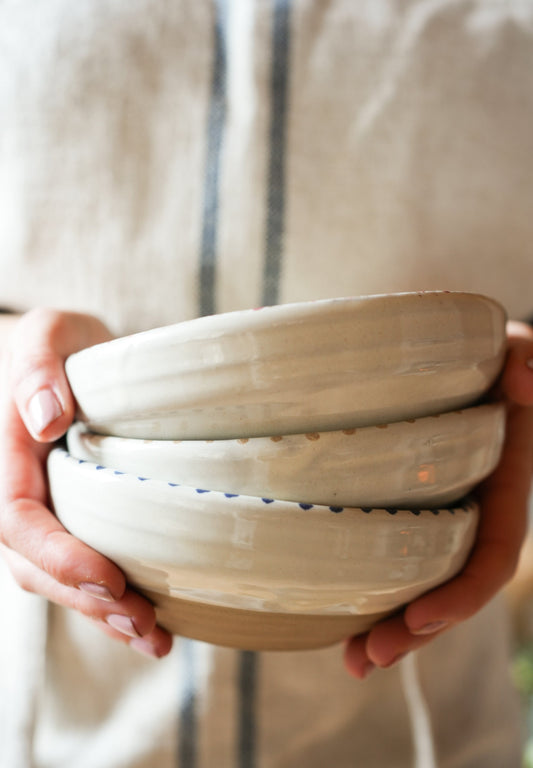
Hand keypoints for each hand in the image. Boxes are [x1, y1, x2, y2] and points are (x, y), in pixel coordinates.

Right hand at [0, 308, 172, 657]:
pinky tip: (143, 622)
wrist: (64, 355)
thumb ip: (38, 366)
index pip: (18, 520)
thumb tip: (44, 419)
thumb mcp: (51, 332)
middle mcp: (15, 490)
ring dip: (100, 614)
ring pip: (55, 577)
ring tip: (154, 638)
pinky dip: (105, 599)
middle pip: (35, 564)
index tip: (112, 581)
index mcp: (4, 454)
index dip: (61, 557)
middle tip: (146, 626)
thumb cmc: (60, 342)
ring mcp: (39, 510)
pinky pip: (75, 567)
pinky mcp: (66, 518)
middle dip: (87, 601)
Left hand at [344, 320, 532, 678]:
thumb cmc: (491, 354)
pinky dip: (364, 586)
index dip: (464, 594)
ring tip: (351, 660)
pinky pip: (386, 553)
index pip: (490, 556)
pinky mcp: (399, 504)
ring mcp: (435, 514)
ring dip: (390, 626)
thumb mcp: (519, 348)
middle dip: (417, 630)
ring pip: (417, 583)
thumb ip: (532, 360)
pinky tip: (331, 614)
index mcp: (500, 489)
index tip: (423, 616)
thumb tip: (524, 384)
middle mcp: (470, 512)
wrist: (461, 355)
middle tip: (369, 659)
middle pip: (449, 588)